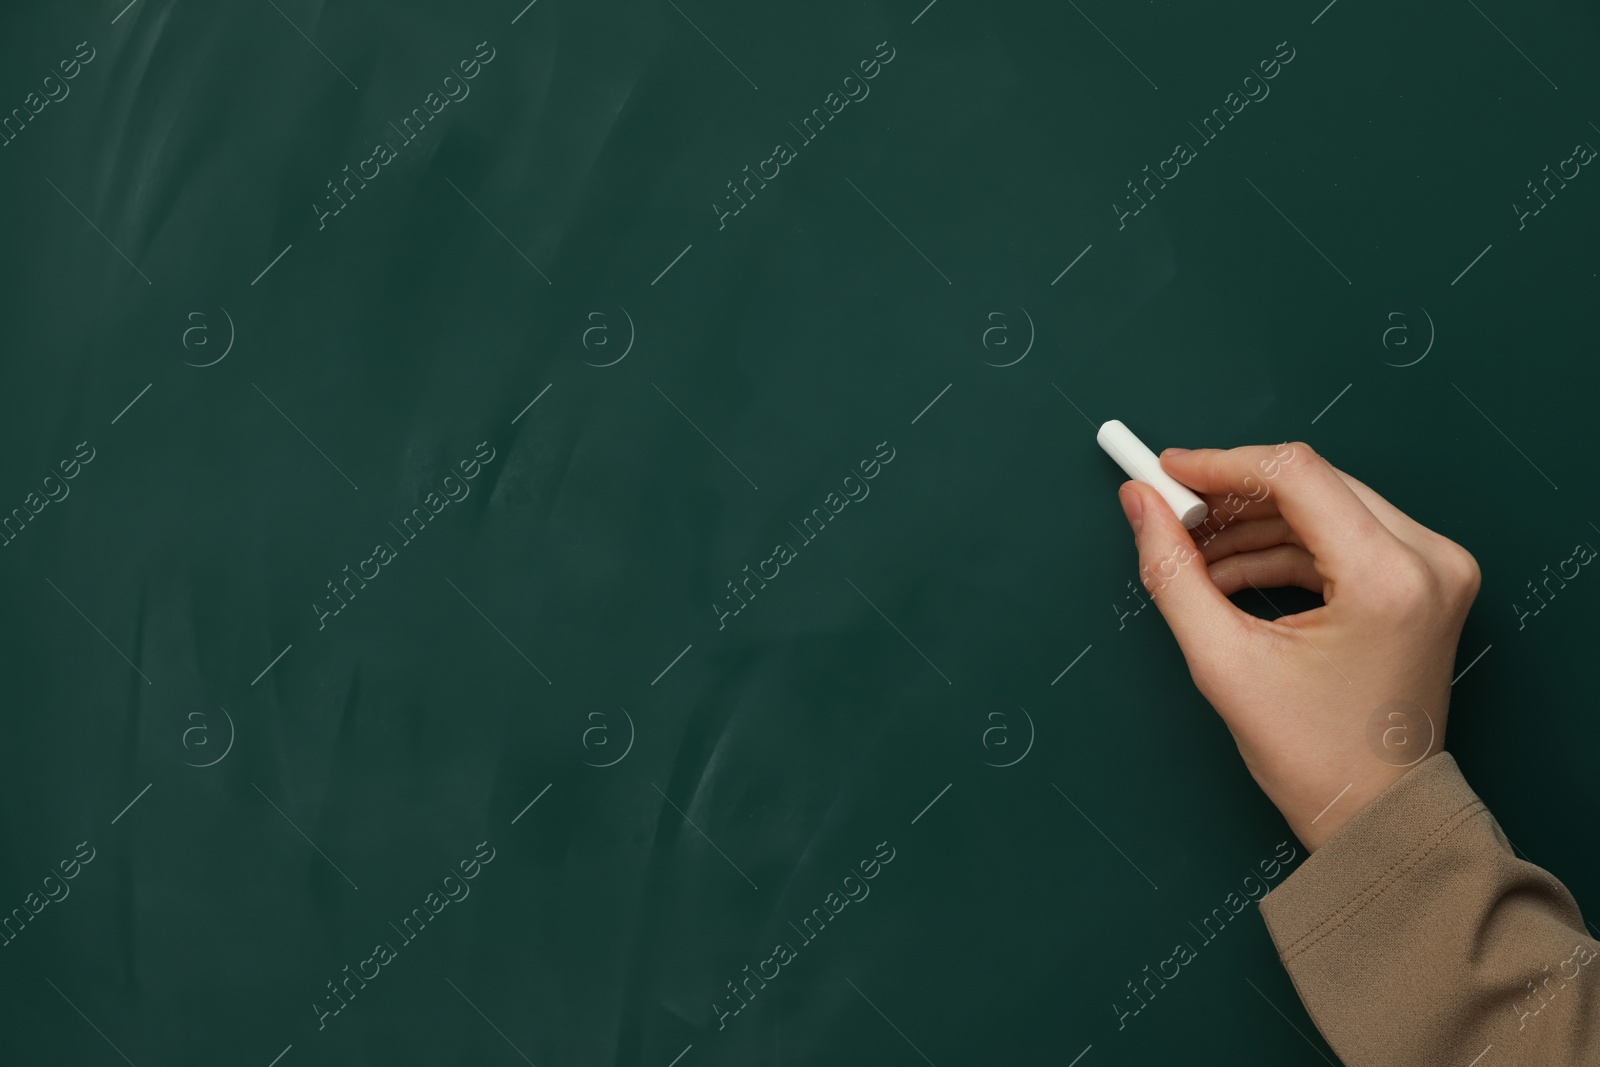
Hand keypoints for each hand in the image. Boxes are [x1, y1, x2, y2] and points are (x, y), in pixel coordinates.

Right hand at [1116, 441, 1480, 850]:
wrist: (1378, 813)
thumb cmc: (1314, 756)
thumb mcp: (1223, 662)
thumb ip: (1173, 572)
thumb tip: (1140, 504)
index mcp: (1388, 576)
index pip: (1296, 475)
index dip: (1220, 465)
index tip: (1166, 472)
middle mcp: (1427, 559)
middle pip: (1312, 484)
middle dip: (1233, 495)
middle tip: (1173, 513)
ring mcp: (1435, 568)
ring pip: (1326, 505)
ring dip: (1255, 522)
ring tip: (1197, 556)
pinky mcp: (1426, 580)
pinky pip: (1344, 536)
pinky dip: (1286, 547)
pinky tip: (1233, 573)